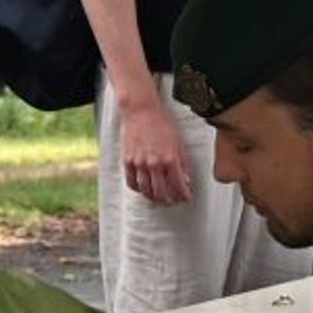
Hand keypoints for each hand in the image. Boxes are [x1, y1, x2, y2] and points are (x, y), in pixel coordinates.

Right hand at [114, 86, 194, 208]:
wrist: (141, 110)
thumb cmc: (161, 122)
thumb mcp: (178, 142)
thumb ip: (182, 162)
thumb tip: (185, 178)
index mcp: (170, 159)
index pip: (178, 186)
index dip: (184, 195)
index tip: (186, 198)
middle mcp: (154, 164)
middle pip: (162, 193)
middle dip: (169, 201)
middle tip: (172, 201)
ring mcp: (139, 164)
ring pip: (146, 191)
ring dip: (154, 198)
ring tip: (158, 199)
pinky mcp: (127, 161)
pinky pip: (132, 182)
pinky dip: (138, 189)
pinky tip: (143, 189)